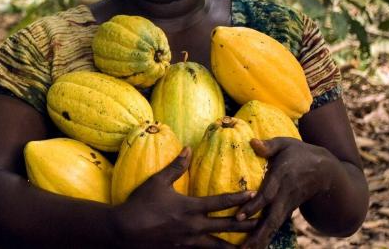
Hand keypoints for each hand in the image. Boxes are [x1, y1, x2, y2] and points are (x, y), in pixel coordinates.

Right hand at [112, 147, 257, 248]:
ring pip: (218, 247)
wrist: (125, 230)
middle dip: (246, 225)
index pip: (220, 202)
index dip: (238, 198)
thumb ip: (176, 166)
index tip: (255, 194)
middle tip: (263, 222)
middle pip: (226, 227)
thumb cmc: (140, 203)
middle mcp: (194, 227)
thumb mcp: (157, 182)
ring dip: (235, 246)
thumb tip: (188, 149)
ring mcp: (188, 242)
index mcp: (190, 208)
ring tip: (250, 247)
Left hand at [235, 138, 335, 248]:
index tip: (240, 216)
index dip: (254, 205)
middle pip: (271, 218)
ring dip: (261, 239)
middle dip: (257, 233)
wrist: (327, 172)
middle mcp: (285, 195)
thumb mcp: (286, 144)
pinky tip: (254, 247)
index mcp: (282, 178)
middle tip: (244, 248)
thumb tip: (252, 142)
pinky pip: (275, 225)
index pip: (267, 194)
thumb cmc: (300, 153)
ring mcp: (288, 205)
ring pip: (274, 225)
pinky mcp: (287, 210)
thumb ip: (269, 145)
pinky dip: (266, 237)